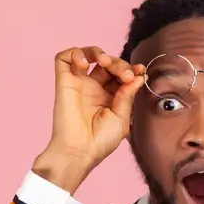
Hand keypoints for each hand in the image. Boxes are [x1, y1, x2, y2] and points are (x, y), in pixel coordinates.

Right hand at [33, 46, 145, 192]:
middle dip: (119, 63)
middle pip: (107, 62)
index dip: (130, 69)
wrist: (80, 151)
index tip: (140, 71)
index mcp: (109, 97)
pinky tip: (85, 63)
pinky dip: (75, 53)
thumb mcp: (122, 117)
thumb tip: (139, 76)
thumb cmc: (100, 141)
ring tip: (105, 62)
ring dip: (99, 53)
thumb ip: (128, 95)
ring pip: (87, 54)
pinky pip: (64, 58)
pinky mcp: (64, 81)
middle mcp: (94, 88)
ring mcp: (79, 83)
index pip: (120, 74)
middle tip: (125, 75)